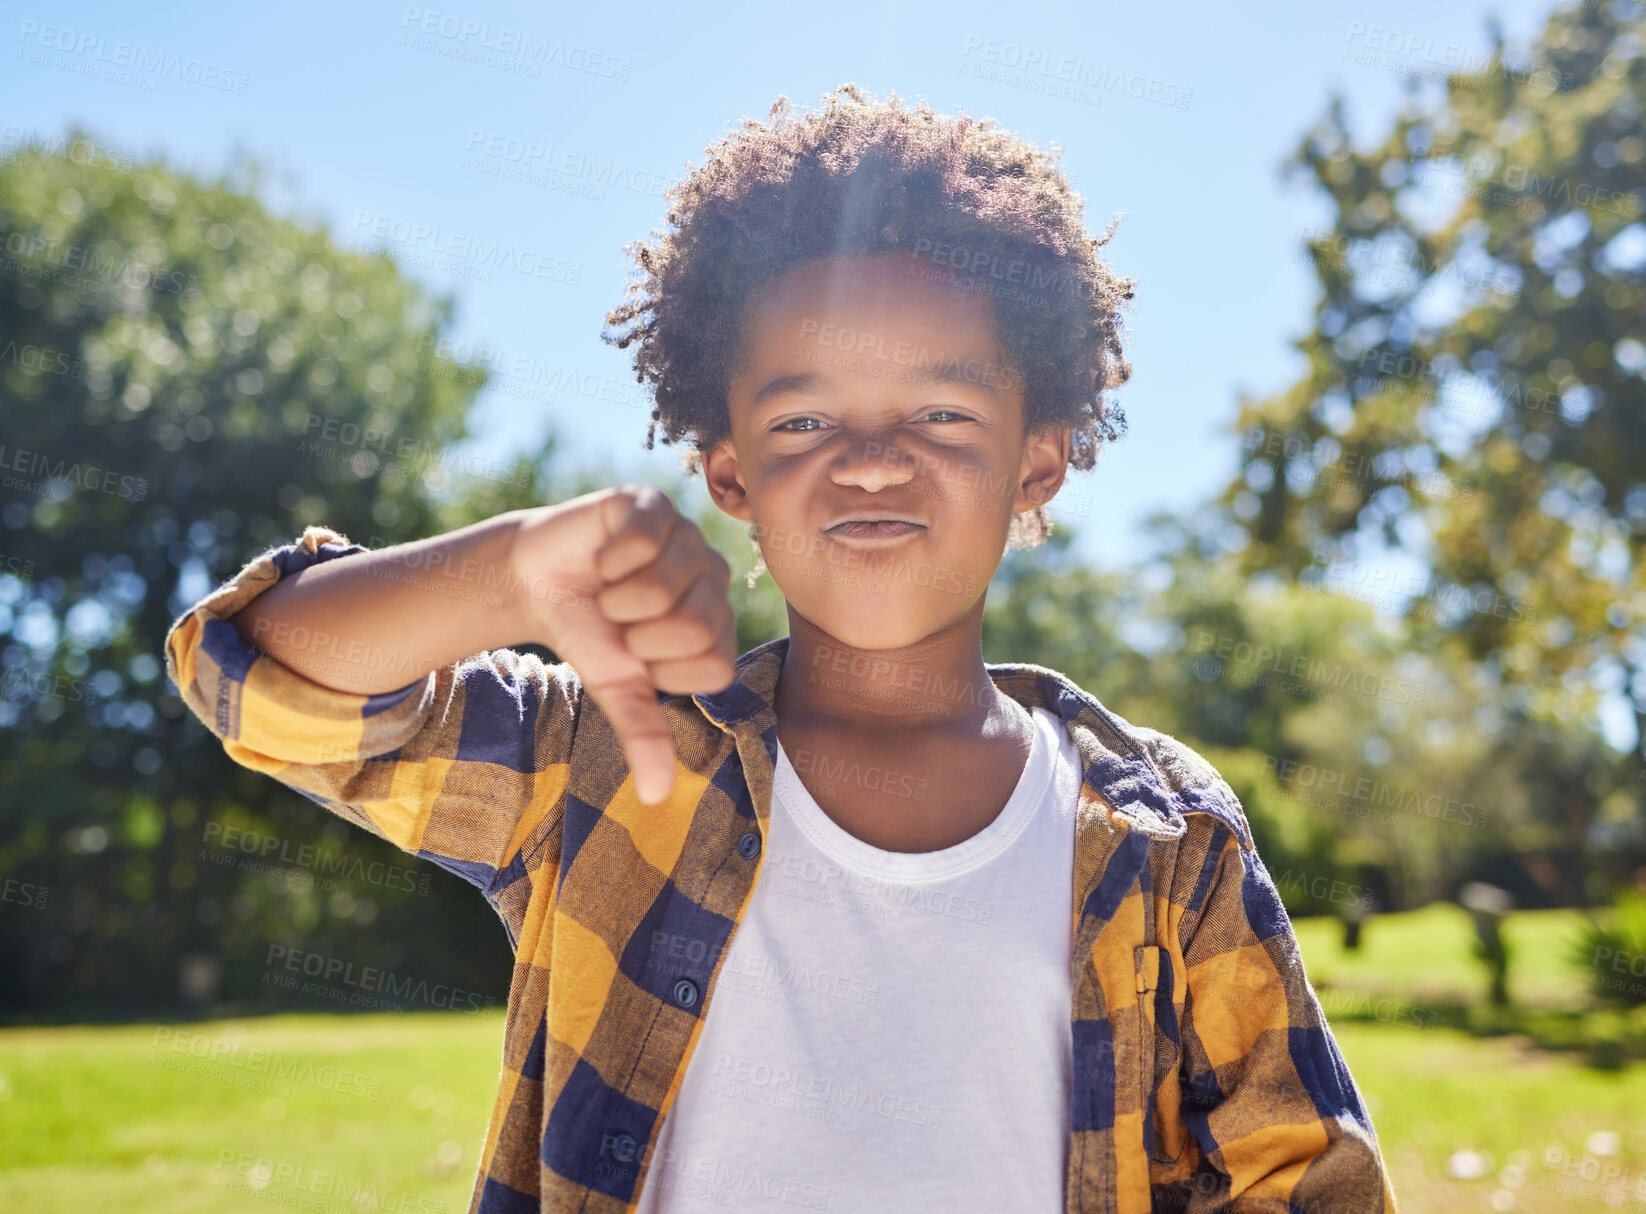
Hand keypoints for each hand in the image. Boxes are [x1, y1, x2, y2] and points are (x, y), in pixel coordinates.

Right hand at [509, 485, 737, 804]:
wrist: (538, 582)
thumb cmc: (589, 635)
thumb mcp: (616, 688)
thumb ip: (644, 734)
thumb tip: (655, 796)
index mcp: (717, 626)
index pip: (715, 664)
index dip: (663, 668)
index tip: (637, 655)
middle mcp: (714, 579)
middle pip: (692, 627)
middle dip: (636, 635)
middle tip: (621, 620)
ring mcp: (688, 537)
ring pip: (662, 587)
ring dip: (617, 598)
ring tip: (610, 588)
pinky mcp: (653, 505)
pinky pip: (643, 540)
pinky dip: (608, 559)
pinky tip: (604, 557)